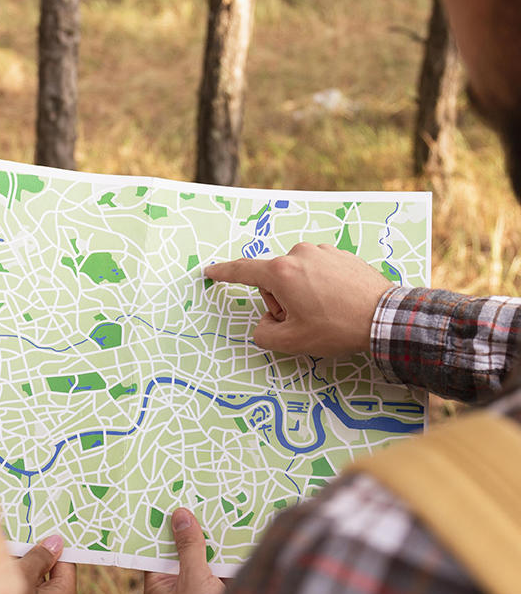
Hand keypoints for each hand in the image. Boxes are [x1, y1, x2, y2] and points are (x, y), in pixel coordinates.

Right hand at [17, 535, 77, 593]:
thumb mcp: (23, 574)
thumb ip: (40, 556)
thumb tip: (57, 542)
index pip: (66, 564)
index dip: (54, 547)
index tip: (42, 531)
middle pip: (48, 575)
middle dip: (33, 557)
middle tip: (18, 538)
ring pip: (32, 586)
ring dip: (19, 569)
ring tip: (4, 553)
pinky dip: (12, 584)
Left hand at [143, 508, 225, 593]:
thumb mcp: (192, 575)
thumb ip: (188, 546)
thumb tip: (180, 515)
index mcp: (158, 590)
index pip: (155, 553)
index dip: (163, 532)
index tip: (170, 510)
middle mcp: (175, 593)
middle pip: (180, 557)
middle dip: (190, 536)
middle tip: (194, 507)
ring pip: (202, 564)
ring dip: (210, 546)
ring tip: (216, 516)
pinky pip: (219, 573)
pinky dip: (226, 559)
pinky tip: (235, 537)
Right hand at [205, 243, 392, 356]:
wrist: (384, 317)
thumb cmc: (336, 328)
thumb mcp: (291, 341)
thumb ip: (264, 333)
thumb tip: (267, 323)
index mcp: (281, 273)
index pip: (242, 271)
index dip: (223, 273)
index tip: (211, 271)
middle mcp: (299, 255)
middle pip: (273, 279)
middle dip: (280, 300)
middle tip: (301, 321)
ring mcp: (321, 252)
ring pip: (296, 275)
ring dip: (301, 293)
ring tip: (324, 313)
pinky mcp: (340, 255)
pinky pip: (317, 270)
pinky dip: (320, 286)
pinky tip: (336, 303)